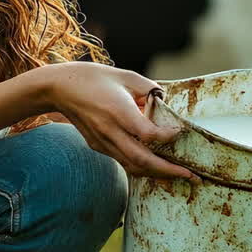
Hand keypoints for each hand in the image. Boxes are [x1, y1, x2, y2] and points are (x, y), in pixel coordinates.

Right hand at [39, 62, 197, 180]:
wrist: (60, 88)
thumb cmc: (94, 77)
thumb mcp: (125, 75)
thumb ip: (148, 88)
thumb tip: (164, 102)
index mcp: (118, 111)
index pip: (147, 134)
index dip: (167, 136)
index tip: (180, 132)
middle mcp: (110, 131)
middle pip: (142, 160)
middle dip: (169, 171)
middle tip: (191, 175)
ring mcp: (102, 142)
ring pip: (132, 166)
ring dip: (156, 174)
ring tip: (178, 175)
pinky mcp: (98, 146)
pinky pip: (123, 161)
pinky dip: (141, 166)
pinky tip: (156, 164)